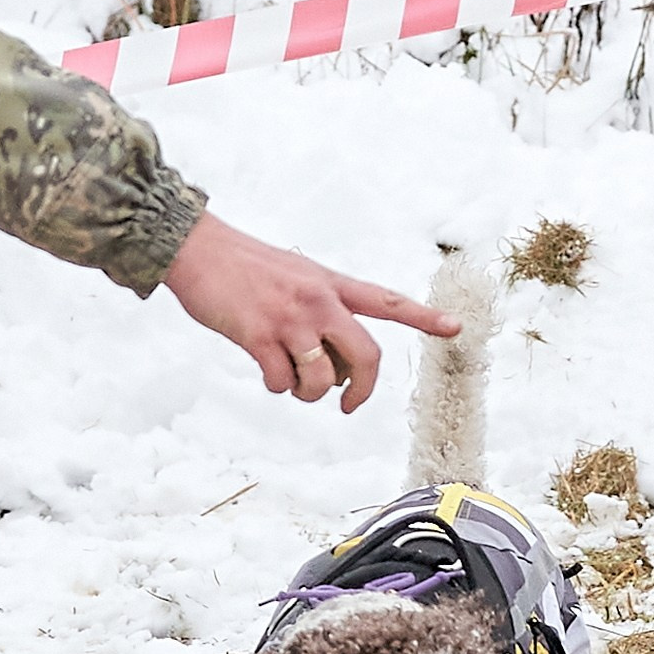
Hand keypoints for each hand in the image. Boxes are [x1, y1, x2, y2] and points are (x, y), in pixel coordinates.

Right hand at [162, 211, 458, 411]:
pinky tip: (263, 370)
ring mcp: (290, 319)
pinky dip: (275, 386)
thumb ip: (320, 311)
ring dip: (307, 393)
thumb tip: (330, 368)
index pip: (387, 301)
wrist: (198, 248)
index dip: (423, 317)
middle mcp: (319, 301)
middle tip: (347, 404)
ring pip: (322, 380)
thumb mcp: (295, 276)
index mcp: (330, 284)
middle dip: (362, 391)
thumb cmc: (243, 266)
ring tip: (289, 380)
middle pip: (366, 356)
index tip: (455, 328)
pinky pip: (281, 382)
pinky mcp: (258, 335)